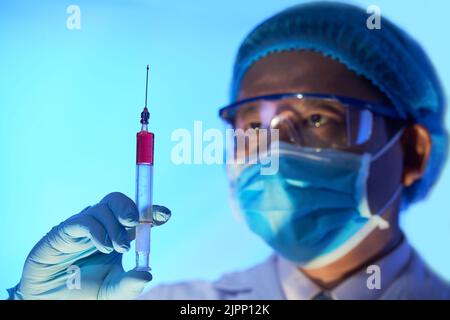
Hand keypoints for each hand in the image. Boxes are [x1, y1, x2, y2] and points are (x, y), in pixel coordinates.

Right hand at [9, 192, 170, 299]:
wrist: (50, 300)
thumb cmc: (83, 292)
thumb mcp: (112, 291)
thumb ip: (129, 284)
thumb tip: (147, 274)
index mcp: (117, 236)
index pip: (137, 216)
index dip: (151, 211)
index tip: (165, 215)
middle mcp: (102, 226)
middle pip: (118, 201)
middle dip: (131, 207)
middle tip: (136, 223)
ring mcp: (84, 226)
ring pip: (104, 206)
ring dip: (116, 225)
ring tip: (119, 248)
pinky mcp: (65, 231)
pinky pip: (84, 220)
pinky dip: (98, 231)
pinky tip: (104, 247)